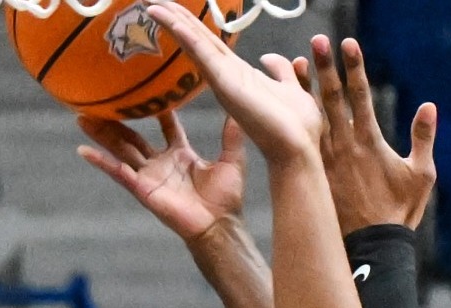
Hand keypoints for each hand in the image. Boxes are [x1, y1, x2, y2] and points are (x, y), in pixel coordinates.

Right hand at [78, 110, 249, 241]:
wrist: (219, 226)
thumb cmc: (226, 200)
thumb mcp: (232, 160)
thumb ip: (232, 137)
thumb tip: (240, 111)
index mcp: (180, 155)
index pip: (166, 126)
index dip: (159, 109)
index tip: (150, 88)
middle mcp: (161, 163)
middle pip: (133, 137)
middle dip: (116, 120)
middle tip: (100, 100)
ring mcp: (149, 176)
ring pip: (120, 149)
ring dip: (101, 134)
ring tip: (82, 116)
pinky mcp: (143, 189)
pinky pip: (118, 173)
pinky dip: (101, 162)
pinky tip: (84, 151)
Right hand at [145, 4, 322, 165]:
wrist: (299, 150)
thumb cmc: (297, 127)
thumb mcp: (291, 89)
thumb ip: (280, 72)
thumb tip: (268, 58)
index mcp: (238, 74)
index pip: (209, 42)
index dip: (191, 23)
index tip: (172, 6)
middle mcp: (225, 76)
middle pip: (196, 40)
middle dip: (175, 18)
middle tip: (151, 0)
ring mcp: (223, 81)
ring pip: (195, 45)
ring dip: (174, 24)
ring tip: (151, 6)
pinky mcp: (226, 86)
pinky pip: (204, 57)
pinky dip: (188, 39)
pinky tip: (173, 23)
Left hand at [301, 36, 436, 234]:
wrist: (371, 246)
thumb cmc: (399, 212)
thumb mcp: (421, 176)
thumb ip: (423, 139)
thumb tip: (429, 105)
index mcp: (369, 143)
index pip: (361, 97)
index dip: (355, 69)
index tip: (348, 44)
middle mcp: (344, 145)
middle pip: (332, 99)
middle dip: (326, 68)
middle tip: (317, 42)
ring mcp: (326, 158)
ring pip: (312, 116)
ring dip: (304, 89)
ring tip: (294, 63)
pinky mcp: (315, 171)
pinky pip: (302, 139)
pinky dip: (295, 118)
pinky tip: (285, 102)